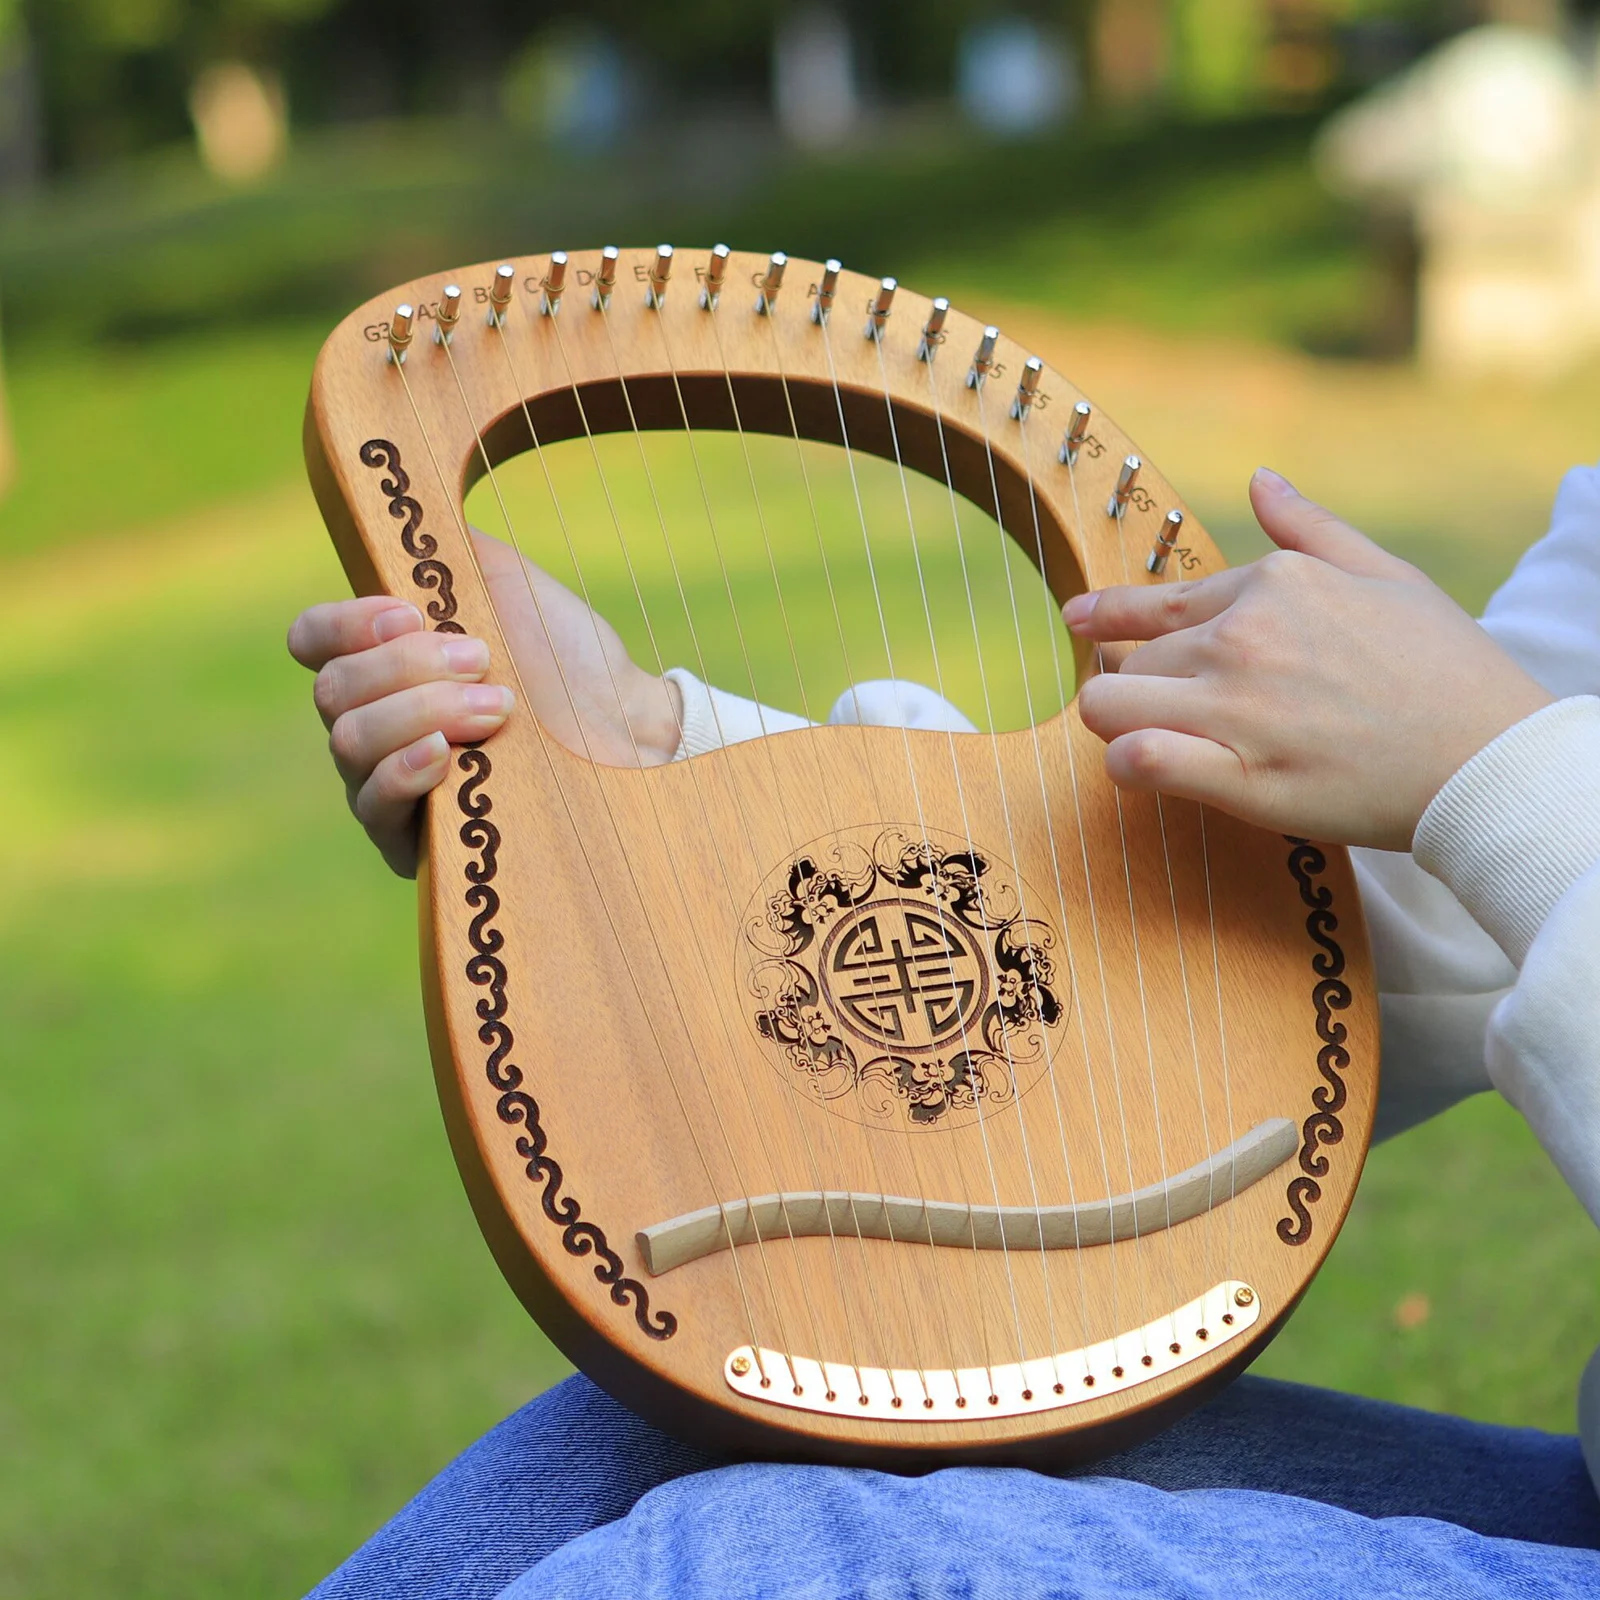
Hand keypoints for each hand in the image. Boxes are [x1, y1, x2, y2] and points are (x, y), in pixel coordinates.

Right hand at [287, 531, 682, 876]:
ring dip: (421, 712)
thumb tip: (393, 521)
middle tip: (484, 661)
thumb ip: (441, 556)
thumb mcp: (503, 585)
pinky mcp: (413, 840)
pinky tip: (444, 755)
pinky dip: (403, 770)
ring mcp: (386, 782)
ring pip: (350, 741)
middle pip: (333, 691)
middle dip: (407, 668)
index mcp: (382, 661)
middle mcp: (374, 722)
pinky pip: (374, 805)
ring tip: (496, 707)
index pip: (314, 641)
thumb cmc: (566, 657)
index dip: (343, 624)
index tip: (408, 613)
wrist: (627, 725)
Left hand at [1064, 468, 1554, 850]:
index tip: (1076, 619)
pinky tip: (1139, 764)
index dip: (1106, 615)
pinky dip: (1125, 764)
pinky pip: (1139, 759)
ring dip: (1117, 721)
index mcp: (1272, 586)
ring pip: (1111, 705)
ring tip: (1145, 735)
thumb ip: (1310, 528)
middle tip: (1163, 707)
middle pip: (1131, 661)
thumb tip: (1262, 479)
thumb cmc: (1445, 668)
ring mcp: (1236, 708)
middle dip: (1136, 682)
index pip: (1158, 604)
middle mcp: (1243, 638)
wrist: (1489, 757)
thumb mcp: (1386, 574)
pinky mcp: (1240, 776)